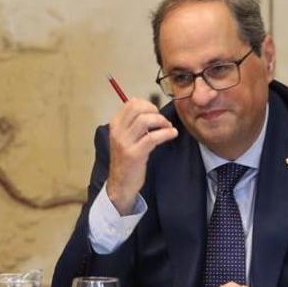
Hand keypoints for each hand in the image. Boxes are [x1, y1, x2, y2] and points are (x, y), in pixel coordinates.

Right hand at [106, 97, 177, 213]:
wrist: (120, 183)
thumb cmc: (126, 159)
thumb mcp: (125, 138)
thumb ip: (133, 123)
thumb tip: (150, 109)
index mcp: (115, 124)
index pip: (131, 103)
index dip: (148, 104)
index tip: (156, 113)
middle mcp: (117, 131)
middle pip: (138, 108)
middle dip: (155, 111)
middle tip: (163, 121)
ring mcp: (125, 143)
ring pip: (145, 120)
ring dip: (161, 121)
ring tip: (168, 128)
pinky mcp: (135, 154)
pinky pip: (153, 137)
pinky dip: (166, 133)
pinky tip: (172, 134)